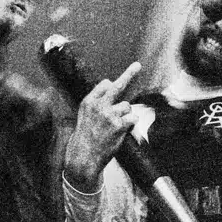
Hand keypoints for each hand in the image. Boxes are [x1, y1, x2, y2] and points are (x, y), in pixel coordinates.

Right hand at [63, 61, 140, 190]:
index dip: (112, 86)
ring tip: (115, 126)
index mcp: (89, 101)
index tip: (116, 79)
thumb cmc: (85, 136)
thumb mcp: (84, 115)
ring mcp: (110, 115)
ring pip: (127, 106)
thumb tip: (111, 87)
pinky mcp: (119, 125)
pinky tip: (121, 131)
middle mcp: (99, 105)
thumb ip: (96, 102)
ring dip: (125, 114)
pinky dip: (130, 124)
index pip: (105, 84)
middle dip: (129, 74)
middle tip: (137, 66)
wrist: (84, 156)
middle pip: (118, 86)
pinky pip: (132, 118)